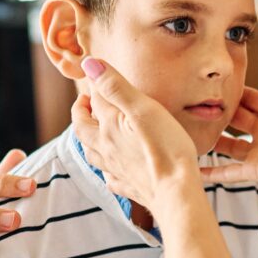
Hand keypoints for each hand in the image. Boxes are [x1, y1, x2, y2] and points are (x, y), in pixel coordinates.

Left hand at [70, 57, 202, 216]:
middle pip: (84, 128)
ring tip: (91, 132)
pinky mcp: (130, 186)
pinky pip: (111, 178)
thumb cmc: (165, 149)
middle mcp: (107, 148)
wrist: (176, 193)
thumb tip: (89, 64)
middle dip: (81, 112)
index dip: (95, 84)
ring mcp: (117, 169)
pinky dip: (106, 169)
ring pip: (92, 153)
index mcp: (109, 127)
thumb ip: (115, 86)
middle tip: (84, 102)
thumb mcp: (142, 109)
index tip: (97, 74)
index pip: (96, 100)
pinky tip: (111, 169)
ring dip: (87, 140)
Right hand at [203, 51, 257, 201]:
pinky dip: (212, 173)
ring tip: (191, 131)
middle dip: (219, 112)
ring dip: (212, 140)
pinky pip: (229, 172)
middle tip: (196, 103)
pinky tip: (195, 170)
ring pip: (228, 145)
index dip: (235, 92)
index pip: (249, 99)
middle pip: (236, 119)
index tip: (215, 83)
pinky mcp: (255, 170)